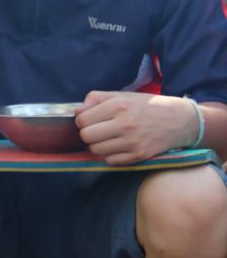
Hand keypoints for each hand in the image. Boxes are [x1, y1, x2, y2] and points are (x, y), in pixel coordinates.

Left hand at [76, 91, 198, 164]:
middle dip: (88, 134)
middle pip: (86, 136)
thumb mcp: (122, 96)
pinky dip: (110, 155)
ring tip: (109, 138)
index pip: (82, 120)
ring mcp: (132, 142)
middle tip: (97, 131)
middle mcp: (125, 124)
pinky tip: (119, 147)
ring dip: (98, 145)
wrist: (180, 120)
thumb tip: (76, 111)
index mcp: (118, 106)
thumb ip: (96, 99)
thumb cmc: (146, 106)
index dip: (82, 121)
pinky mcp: (139, 156)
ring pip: (96, 150)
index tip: (90, 120)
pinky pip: (110, 161)